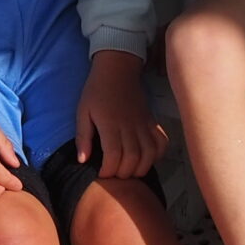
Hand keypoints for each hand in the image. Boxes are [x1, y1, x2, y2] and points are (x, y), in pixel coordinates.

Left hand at [74, 50, 167, 178]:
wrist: (117, 69)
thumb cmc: (96, 91)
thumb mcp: (82, 112)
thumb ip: (83, 137)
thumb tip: (83, 160)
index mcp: (110, 124)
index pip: (114, 156)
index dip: (109, 170)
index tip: (102, 174)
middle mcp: (130, 127)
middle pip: (133, 159)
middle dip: (123, 173)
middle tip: (114, 174)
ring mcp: (144, 124)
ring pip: (149, 154)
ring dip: (141, 168)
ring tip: (130, 171)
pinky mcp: (152, 121)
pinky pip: (161, 141)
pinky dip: (158, 154)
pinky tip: (147, 158)